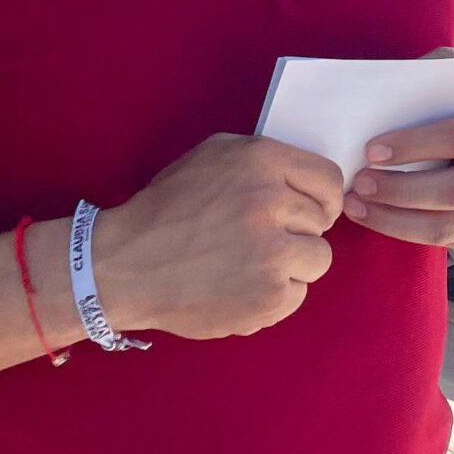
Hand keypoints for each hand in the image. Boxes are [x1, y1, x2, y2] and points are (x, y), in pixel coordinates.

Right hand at [91, 135, 343, 339]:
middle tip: (257, 240)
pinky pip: (297, 295)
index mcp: (262, 161)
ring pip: (317, 259)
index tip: (307, 211)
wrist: (125, 265)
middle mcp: (272, 203)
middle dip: (295, 230)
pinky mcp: (268, 297)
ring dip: (291, 265)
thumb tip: (305, 180)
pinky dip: (274, 296)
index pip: (329, 179)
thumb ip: (263, 161)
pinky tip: (240, 287)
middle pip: (321, 221)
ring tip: (251, 265)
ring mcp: (273, 254)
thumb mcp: (212, 156)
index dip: (320, 198)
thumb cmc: (167, 208)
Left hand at [346, 88, 453, 249]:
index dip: (413, 146)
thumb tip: (395, 80)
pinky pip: (442, 241)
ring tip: (357, 205)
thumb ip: (433, 71)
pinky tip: (374, 216)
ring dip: (395, 219)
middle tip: (359, 182)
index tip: (371, 150)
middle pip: (453, 191)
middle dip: (400, 190)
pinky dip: (403, 232)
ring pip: (446, 225)